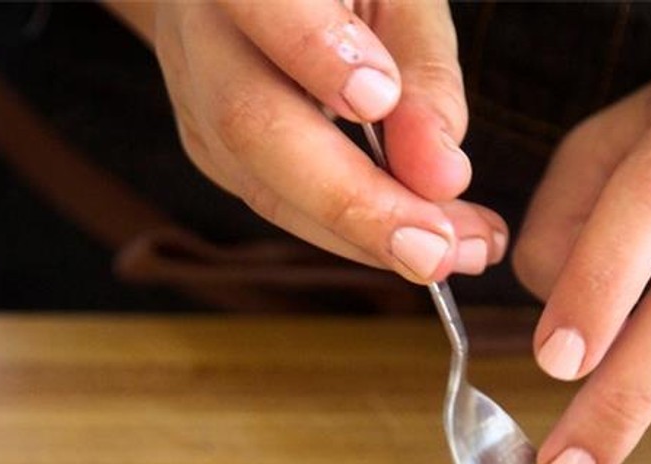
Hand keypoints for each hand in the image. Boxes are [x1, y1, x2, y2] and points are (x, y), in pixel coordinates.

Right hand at [114, 0, 506, 281]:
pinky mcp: (212, 153)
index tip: (382, 98)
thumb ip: (423, 75)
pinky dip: (354, 235)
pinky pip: (281, 206)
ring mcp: (195, 101)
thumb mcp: (402, 0)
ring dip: (365, 234)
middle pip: (249, 121)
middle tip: (435, 248)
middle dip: (352, 198)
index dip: (315, 51)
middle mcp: (202, 34)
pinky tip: (417, 243)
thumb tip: (441, 175)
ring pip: (264, 186)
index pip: (258, 2)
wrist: (260, 1)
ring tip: (455, 252)